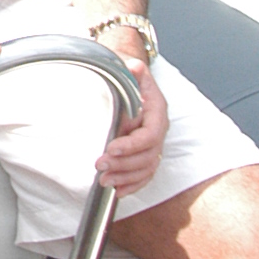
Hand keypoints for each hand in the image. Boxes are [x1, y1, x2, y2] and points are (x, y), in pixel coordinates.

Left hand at [95, 62, 167, 194]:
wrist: (129, 78)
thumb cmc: (126, 75)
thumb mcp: (127, 69)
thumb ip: (132, 72)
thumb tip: (134, 68)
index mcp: (157, 111)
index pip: (150, 135)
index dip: (132, 145)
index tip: (111, 149)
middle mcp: (158, 129)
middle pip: (148, 156)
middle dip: (124, 164)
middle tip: (100, 166)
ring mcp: (154, 144)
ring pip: (146, 168)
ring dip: (126, 178)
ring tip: (104, 180)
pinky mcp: (145, 153)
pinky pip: (145, 174)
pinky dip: (133, 185)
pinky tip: (117, 190)